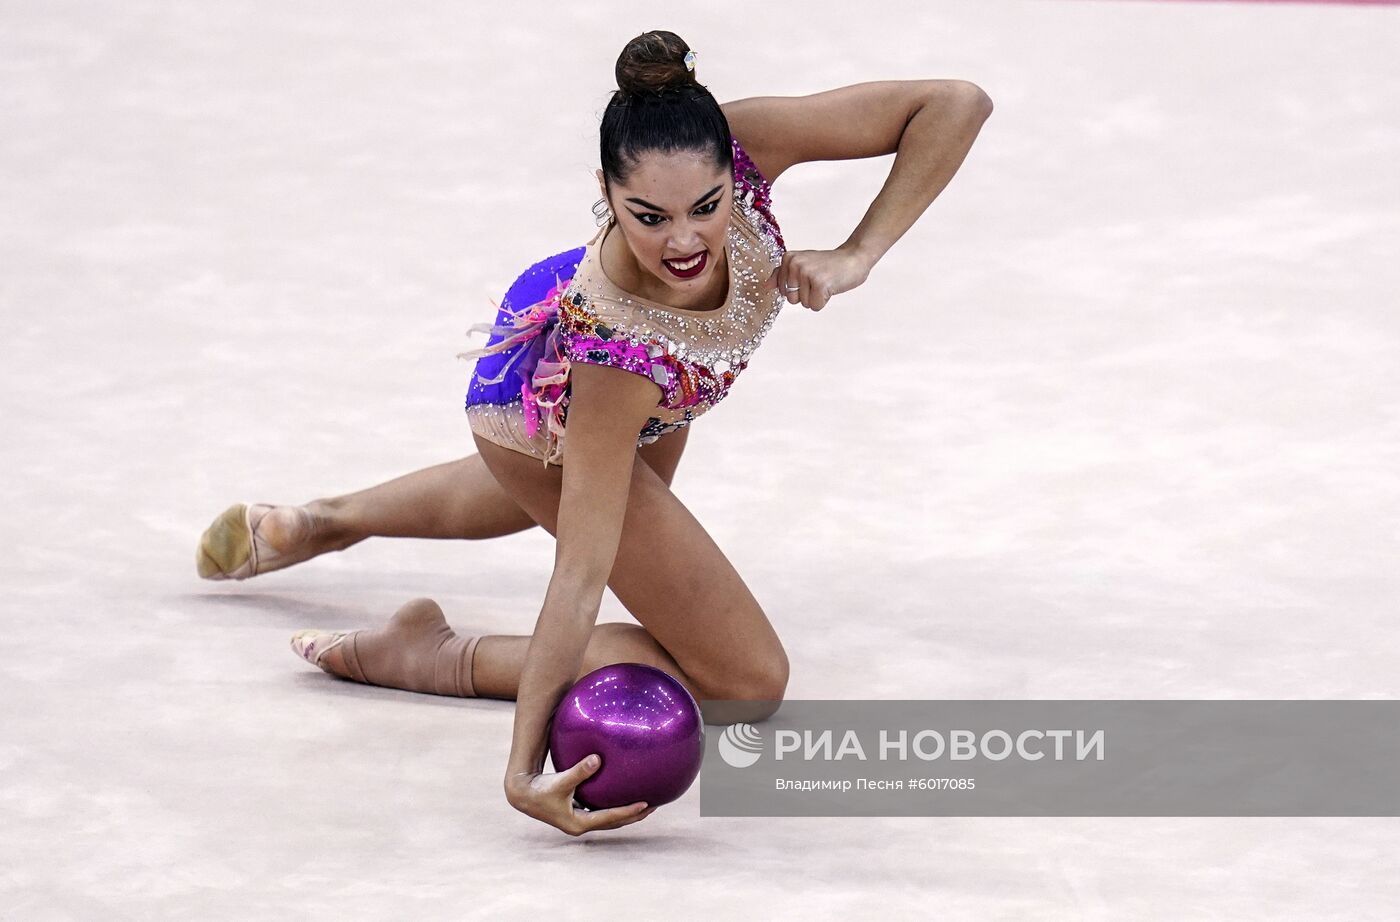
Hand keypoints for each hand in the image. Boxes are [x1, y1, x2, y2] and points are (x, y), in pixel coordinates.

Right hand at [504, 755, 657, 836]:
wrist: (522, 795)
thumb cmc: (540, 789)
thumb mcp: (561, 781)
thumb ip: (579, 771)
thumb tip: (598, 759)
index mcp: (579, 823)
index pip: (610, 818)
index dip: (629, 812)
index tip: (646, 805)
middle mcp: (581, 825)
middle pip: (614, 822)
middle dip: (634, 815)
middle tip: (654, 805)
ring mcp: (579, 820)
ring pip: (608, 819)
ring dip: (625, 813)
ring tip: (644, 803)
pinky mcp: (576, 812)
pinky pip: (600, 810)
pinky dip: (613, 806)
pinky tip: (620, 794)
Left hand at [765, 245, 872, 311]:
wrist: (853, 258)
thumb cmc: (827, 264)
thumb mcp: (802, 264)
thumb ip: (782, 274)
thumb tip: (765, 287)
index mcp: (788, 258)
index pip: (782, 290)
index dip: (798, 288)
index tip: (810, 276)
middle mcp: (795, 264)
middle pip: (791, 299)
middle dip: (806, 295)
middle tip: (819, 280)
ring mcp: (807, 273)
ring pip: (803, 304)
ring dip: (816, 297)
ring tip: (825, 282)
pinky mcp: (820, 284)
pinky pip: (814, 307)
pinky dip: (824, 301)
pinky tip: (831, 287)